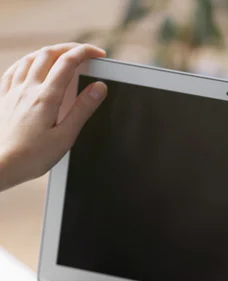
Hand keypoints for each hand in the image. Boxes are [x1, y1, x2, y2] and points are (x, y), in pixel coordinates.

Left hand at [0, 43, 106, 191]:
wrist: (2, 165)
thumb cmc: (32, 156)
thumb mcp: (65, 137)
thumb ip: (82, 110)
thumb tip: (99, 88)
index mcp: (46, 97)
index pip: (68, 62)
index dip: (85, 53)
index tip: (98, 54)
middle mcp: (29, 88)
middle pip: (49, 54)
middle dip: (68, 48)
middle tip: (83, 54)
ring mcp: (14, 91)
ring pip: (31, 58)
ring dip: (48, 52)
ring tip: (60, 57)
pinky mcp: (4, 98)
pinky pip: (14, 70)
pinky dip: (27, 62)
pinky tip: (30, 66)